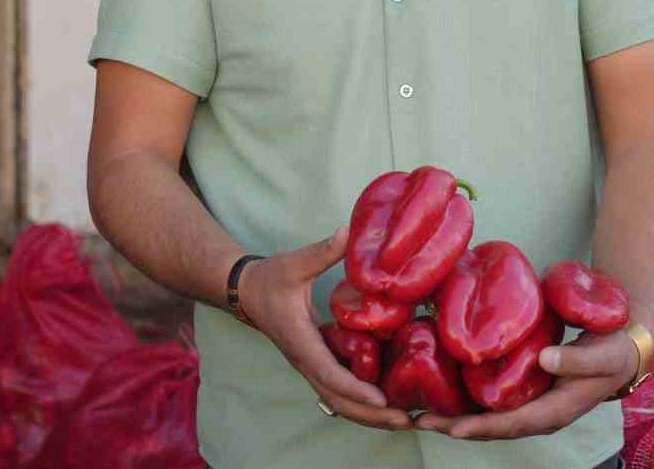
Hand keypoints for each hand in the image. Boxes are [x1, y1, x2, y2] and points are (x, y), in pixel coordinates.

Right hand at [238, 227, 414, 431]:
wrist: (246, 292)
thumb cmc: (270, 278)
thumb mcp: (294, 263)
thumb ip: (321, 252)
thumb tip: (346, 232)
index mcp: (301, 341)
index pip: (328, 372)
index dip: (355, 388)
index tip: (381, 399)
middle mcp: (306, 361)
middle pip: (338, 400)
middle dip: (371, 415)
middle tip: (407, 421)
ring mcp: (311, 366)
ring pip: (339, 402)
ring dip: (369, 415)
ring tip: (405, 420)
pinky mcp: (317, 363)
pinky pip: (339, 392)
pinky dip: (361, 403)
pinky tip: (388, 404)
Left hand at [414, 328, 639, 440]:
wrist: (623, 347)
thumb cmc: (614, 350)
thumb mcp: (604, 354)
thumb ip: (577, 359)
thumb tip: (545, 359)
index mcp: (557, 410)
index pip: (514, 424)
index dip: (483, 428)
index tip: (452, 429)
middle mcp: (540, 413)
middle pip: (494, 426)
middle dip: (456, 426)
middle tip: (419, 420)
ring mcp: (531, 403)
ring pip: (490, 416)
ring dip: (456, 417)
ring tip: (421, 413)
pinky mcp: (526, 389)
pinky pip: (494, 401)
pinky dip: (468, 400)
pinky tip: (444, 391)